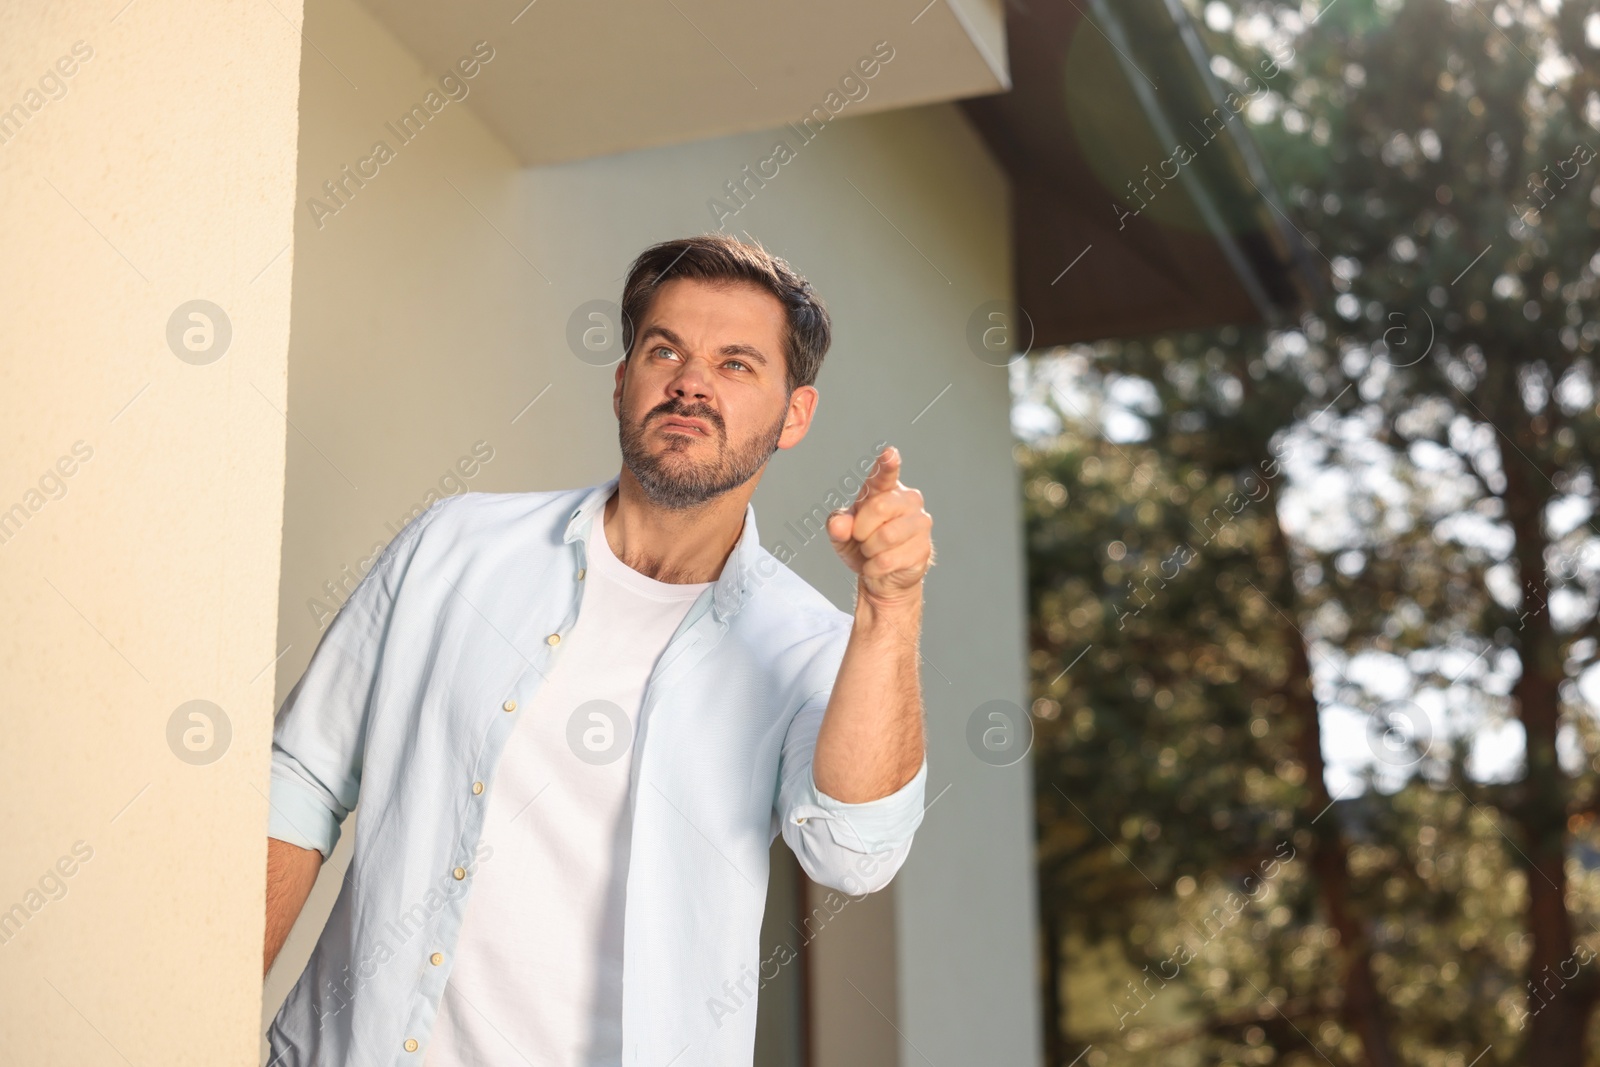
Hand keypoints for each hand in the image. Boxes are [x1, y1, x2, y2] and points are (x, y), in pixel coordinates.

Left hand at [826, 445, 933, 607]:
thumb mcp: (841, 534)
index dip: (887, 465)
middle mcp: (907, 500)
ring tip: (872, 551)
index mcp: (885, 490)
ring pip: (886, 536)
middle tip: (862, 538)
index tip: (889, 453)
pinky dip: (874, 568)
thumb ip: (837, 525)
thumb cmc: (862, 544)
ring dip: (869, 550)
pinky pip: (889, 559)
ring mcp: (920, 523)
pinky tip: (879, 566)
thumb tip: (840, 525)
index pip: (884, 475)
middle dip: (862, 529)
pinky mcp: (924, 548)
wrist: (880, 575)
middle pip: (878, 508)